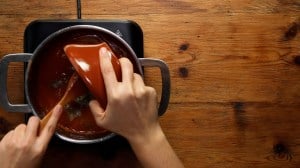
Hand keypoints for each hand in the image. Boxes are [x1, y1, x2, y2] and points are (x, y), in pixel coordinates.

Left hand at [0, 105, 62, 167]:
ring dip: (22, 131)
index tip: (58, 107)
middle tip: (32, 129)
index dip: (55, 117)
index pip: (49, 128)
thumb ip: (41, 142)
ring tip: (20, 142)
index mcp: (39, 148)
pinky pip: (11, 132)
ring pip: (21, 125)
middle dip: (33, 122)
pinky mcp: (4, 142)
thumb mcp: (39, 156)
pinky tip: (13, 145)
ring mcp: (14, 142)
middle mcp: (27, 143)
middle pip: (33, 120)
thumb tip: (41, 130)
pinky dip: (13, 136)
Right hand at [90, 48, 183, 167]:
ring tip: (130, 88)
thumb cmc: (122, 127)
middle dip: (122, 61)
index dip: (105, 59)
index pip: (108, 71)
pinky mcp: (151, 91)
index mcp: (115, 95)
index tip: (103, 51)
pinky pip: (144, 84)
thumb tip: (92, 99)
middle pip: (126, 65)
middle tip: (120, 63)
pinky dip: (140, 87)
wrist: (144, 132)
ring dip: (131, 78)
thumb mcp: (102, 121)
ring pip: (135, 75)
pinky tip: (139, 97)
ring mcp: (142, 89)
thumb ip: (94, 108)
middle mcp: (129, 90)